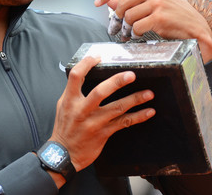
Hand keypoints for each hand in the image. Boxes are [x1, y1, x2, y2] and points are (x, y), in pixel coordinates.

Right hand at [49, 56, 154, 173]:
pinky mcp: (104, 133)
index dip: (87, 64)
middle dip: (117, 82)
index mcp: (70, 100)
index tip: (97, 57)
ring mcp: (94, 122)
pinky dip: (138, 117)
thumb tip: (85, 74)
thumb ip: (73, 91)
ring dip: (135, 100)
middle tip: (131, 75)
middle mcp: (82, 110)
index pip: (76, 76)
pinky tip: (148, 112)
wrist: (63, 154)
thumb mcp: (62, 106)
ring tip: (149, 93)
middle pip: (100, 92)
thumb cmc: (64, 128)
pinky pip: (123, 123)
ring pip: (117, 108)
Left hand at [95, 0, 211, 62]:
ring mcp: (157, 2)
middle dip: (116, 19)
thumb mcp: (153, 1)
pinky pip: (136, 27)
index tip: (97, 2)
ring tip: (130, 33)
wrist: (196, 28)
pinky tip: (139, 35)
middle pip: (122, 4)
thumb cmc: (173, 14)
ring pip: (128, 17)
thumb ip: (132, 0)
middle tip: (116, 29)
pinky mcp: (159, 17)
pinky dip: (135, 34)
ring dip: (126, 28)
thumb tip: (109, 1)